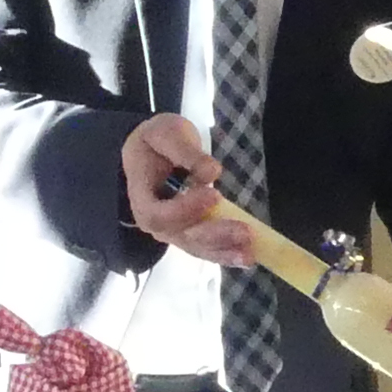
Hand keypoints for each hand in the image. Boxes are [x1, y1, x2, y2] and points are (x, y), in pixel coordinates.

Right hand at [122, 114, 253, 265]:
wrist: (151, 151)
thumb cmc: (156, 141)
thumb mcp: (167, 134)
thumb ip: (186, 152)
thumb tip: (210, 172)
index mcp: (141, 195)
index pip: (157, 214)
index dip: (184, 210)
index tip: (213, 194)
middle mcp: (154, 221)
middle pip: (181, 236)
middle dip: (214, 235)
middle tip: (244, 231)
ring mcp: (171, 230)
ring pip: (196, 247)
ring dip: (224, 251)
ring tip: (250, 254)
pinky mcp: (189, 233)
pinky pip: (205, 248)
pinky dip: (226, 253)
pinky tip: (247, 256)